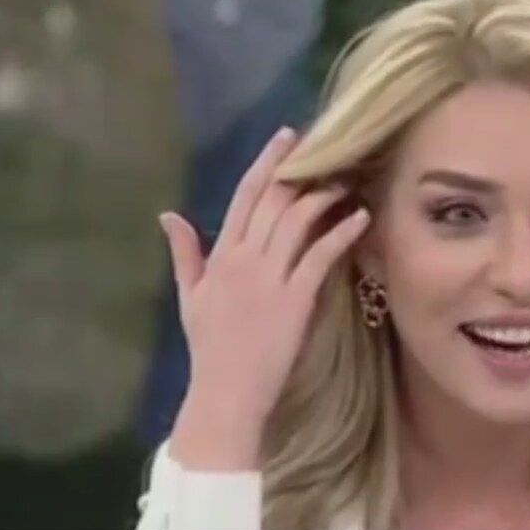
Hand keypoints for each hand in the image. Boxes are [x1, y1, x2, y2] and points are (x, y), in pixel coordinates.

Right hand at [158, 127, 369, 468]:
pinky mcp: (295, 299)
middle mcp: (244, 258)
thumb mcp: (190, 296)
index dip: (267, 163)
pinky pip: (320, 257)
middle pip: (274, 201)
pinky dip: (342, 233)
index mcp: (221, 255)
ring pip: (298, 222)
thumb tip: (168, 215)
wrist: (224, 391)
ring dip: (325, 197)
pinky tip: (360, 218)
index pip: (244, 196)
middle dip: (301, 169)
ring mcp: (270, 277)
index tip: (286, 138)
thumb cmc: (210, 347)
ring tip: (348, 181)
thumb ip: (185, 254)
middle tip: (329, 147)